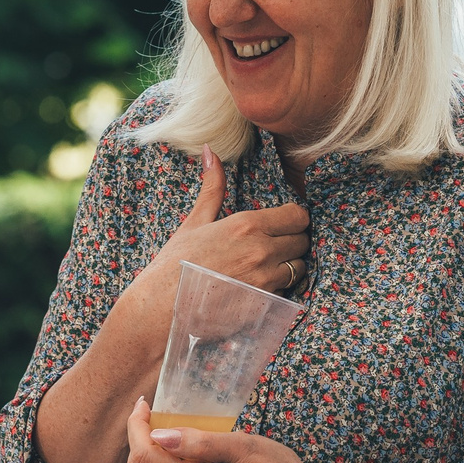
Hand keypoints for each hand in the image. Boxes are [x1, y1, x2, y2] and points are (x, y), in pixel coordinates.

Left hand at [122, 395, 353, 462]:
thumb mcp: (247, 448)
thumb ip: (203, 443)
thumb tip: (160, 434)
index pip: (146, 457)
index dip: (137, 427)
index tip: (144, 402)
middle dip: (137, 436)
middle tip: (150, 410)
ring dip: (150, 450)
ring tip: (165, 424)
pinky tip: (180, 447)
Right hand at [143, 147, 311, 299]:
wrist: (160, 311)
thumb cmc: (174, 266)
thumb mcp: (194, 223)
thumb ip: (212, 188)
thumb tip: (211, 151)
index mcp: (246, 226)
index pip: (297, 216)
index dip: (293, 219)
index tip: (283, 224)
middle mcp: (261, 252)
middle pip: (302, 242)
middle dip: (292, 242)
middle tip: (272, 247)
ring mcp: (265, 281)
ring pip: (299, 269)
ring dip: (288, 267)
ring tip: (264, 268)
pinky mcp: (265, 306)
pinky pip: (287, 294)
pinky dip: (279, 291)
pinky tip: (256, 290)